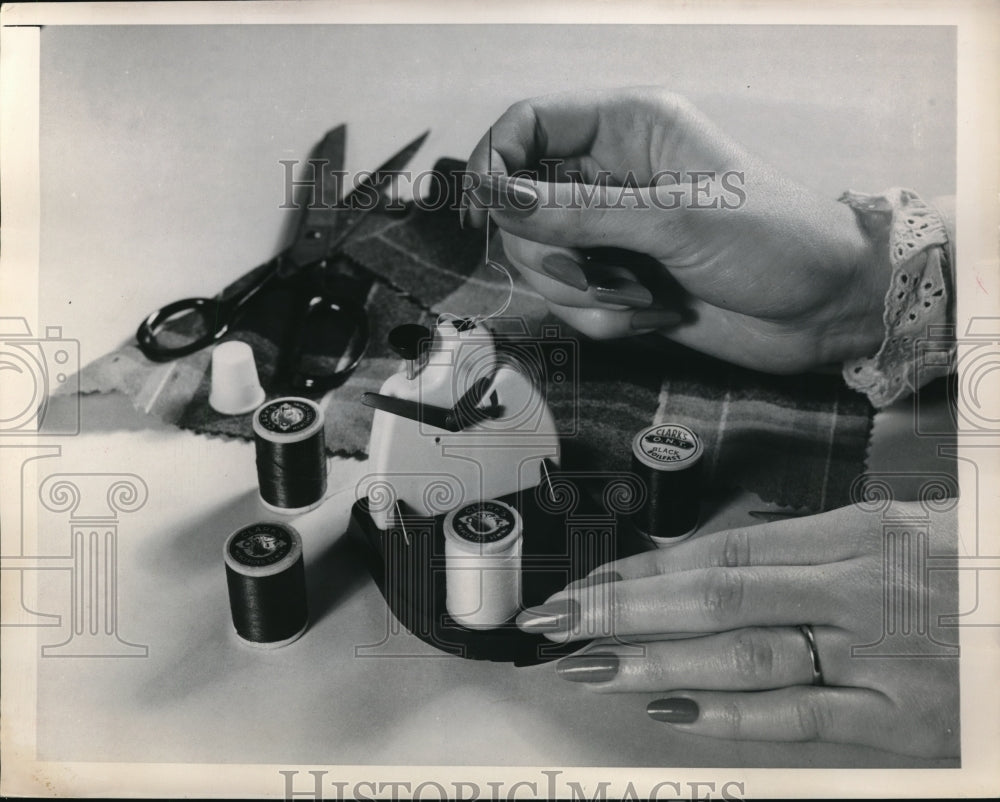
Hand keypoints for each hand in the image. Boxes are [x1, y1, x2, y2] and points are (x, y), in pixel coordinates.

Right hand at [463, 88, 887, 372]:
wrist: (823, 311)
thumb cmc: (775, 242)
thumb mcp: (676, 219)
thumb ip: (581, 213)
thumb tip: (498, 200)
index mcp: (625, 129)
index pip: (527, 123)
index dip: (496, 162)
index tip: (491, 212)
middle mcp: (607, 176)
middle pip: (518, 205)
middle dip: (550, 254)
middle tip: (601, 274)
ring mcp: (609, 232)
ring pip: (538, 262)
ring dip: (582, 295)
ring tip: (644, 299)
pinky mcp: (615, 281)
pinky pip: (567, 302)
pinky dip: (602, 319)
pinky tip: (654, 315)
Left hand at [516, 501, 958, 757]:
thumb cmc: (978, 565)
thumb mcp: (909, 526)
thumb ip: (817, 542)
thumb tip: (724, 551)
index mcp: (861, 534)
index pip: (724, 550)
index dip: (648, 567)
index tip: (590, 578)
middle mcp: (859, 591)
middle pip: (713, 596)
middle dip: (623, 609)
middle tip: (553, 620)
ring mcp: (877, 660)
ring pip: (741, 656)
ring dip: (652, 661)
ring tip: (585, 665)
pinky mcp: (900, 723)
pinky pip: (797, 718)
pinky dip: (727, 715)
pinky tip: (667, 706)